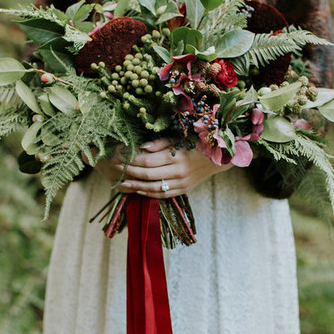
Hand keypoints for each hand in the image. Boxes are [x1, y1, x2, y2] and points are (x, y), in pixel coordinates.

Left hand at [113, 137, 232, 197]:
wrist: (218, 158)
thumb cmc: (196, 143)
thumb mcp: (179, 138)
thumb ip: (160, 143)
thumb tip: (141, 147)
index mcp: (177, 156)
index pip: (148, 161)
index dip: (132, 160)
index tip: (119, 158)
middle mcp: (179, 172)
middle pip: (148, 175)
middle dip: (130, 173)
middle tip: (116, 171)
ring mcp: (182, 184)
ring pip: (154, 188)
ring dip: (136, 186)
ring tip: (122, 184)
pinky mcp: (183, 190)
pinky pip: (163, 195)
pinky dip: (148, 193)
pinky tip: (138, 190)